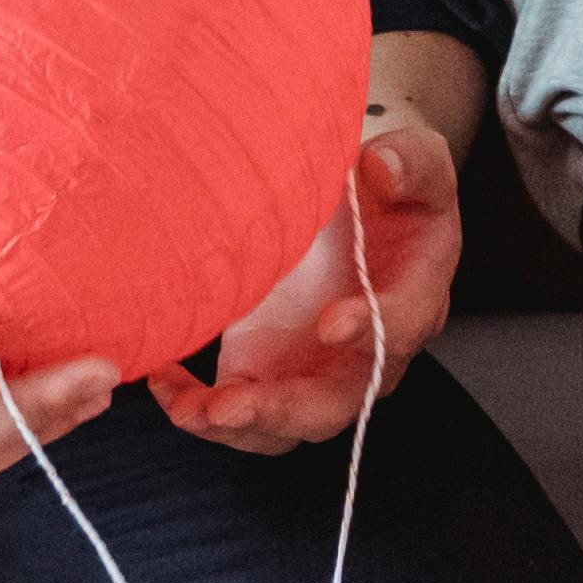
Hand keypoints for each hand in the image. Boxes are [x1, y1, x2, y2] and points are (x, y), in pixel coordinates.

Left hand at [148, 115, 463, 452]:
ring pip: (288, 424)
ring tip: (187, 409)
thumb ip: (409, 162)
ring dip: (237, 424)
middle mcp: (370, 352)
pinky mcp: (277, 373)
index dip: (369, 329)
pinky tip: (166, 384)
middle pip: (338, 401)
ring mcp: (320, 370)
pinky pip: (246, 411)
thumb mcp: (415, 158)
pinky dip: (204, 409)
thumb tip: (381, 168)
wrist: (363, 208)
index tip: (330, 323)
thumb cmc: (391, 188)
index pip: (399, 324)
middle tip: (231, 404)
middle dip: (283, 408)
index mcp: (415, 295)